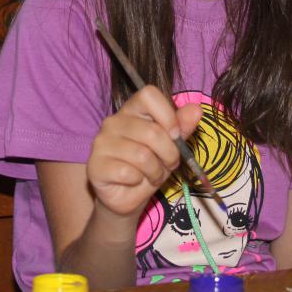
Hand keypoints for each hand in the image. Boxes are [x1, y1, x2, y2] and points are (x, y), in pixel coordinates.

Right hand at [86, 86, 201, 219]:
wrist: (127, 197)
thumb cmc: (149, 167)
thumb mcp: (170, 146)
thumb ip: (182, 127)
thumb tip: (196, 109)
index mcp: (132, 110)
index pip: (148, 94)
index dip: (168, 115)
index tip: (175, 135)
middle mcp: (113, 122)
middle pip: (152, 131)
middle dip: (169, 154)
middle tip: (168, 164)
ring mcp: (101, 143)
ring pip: (142, 155)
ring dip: (155, 171)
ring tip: (152, 175)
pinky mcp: (95, 166)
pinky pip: (127, 173)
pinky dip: (138, 181)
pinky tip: (133, 182)